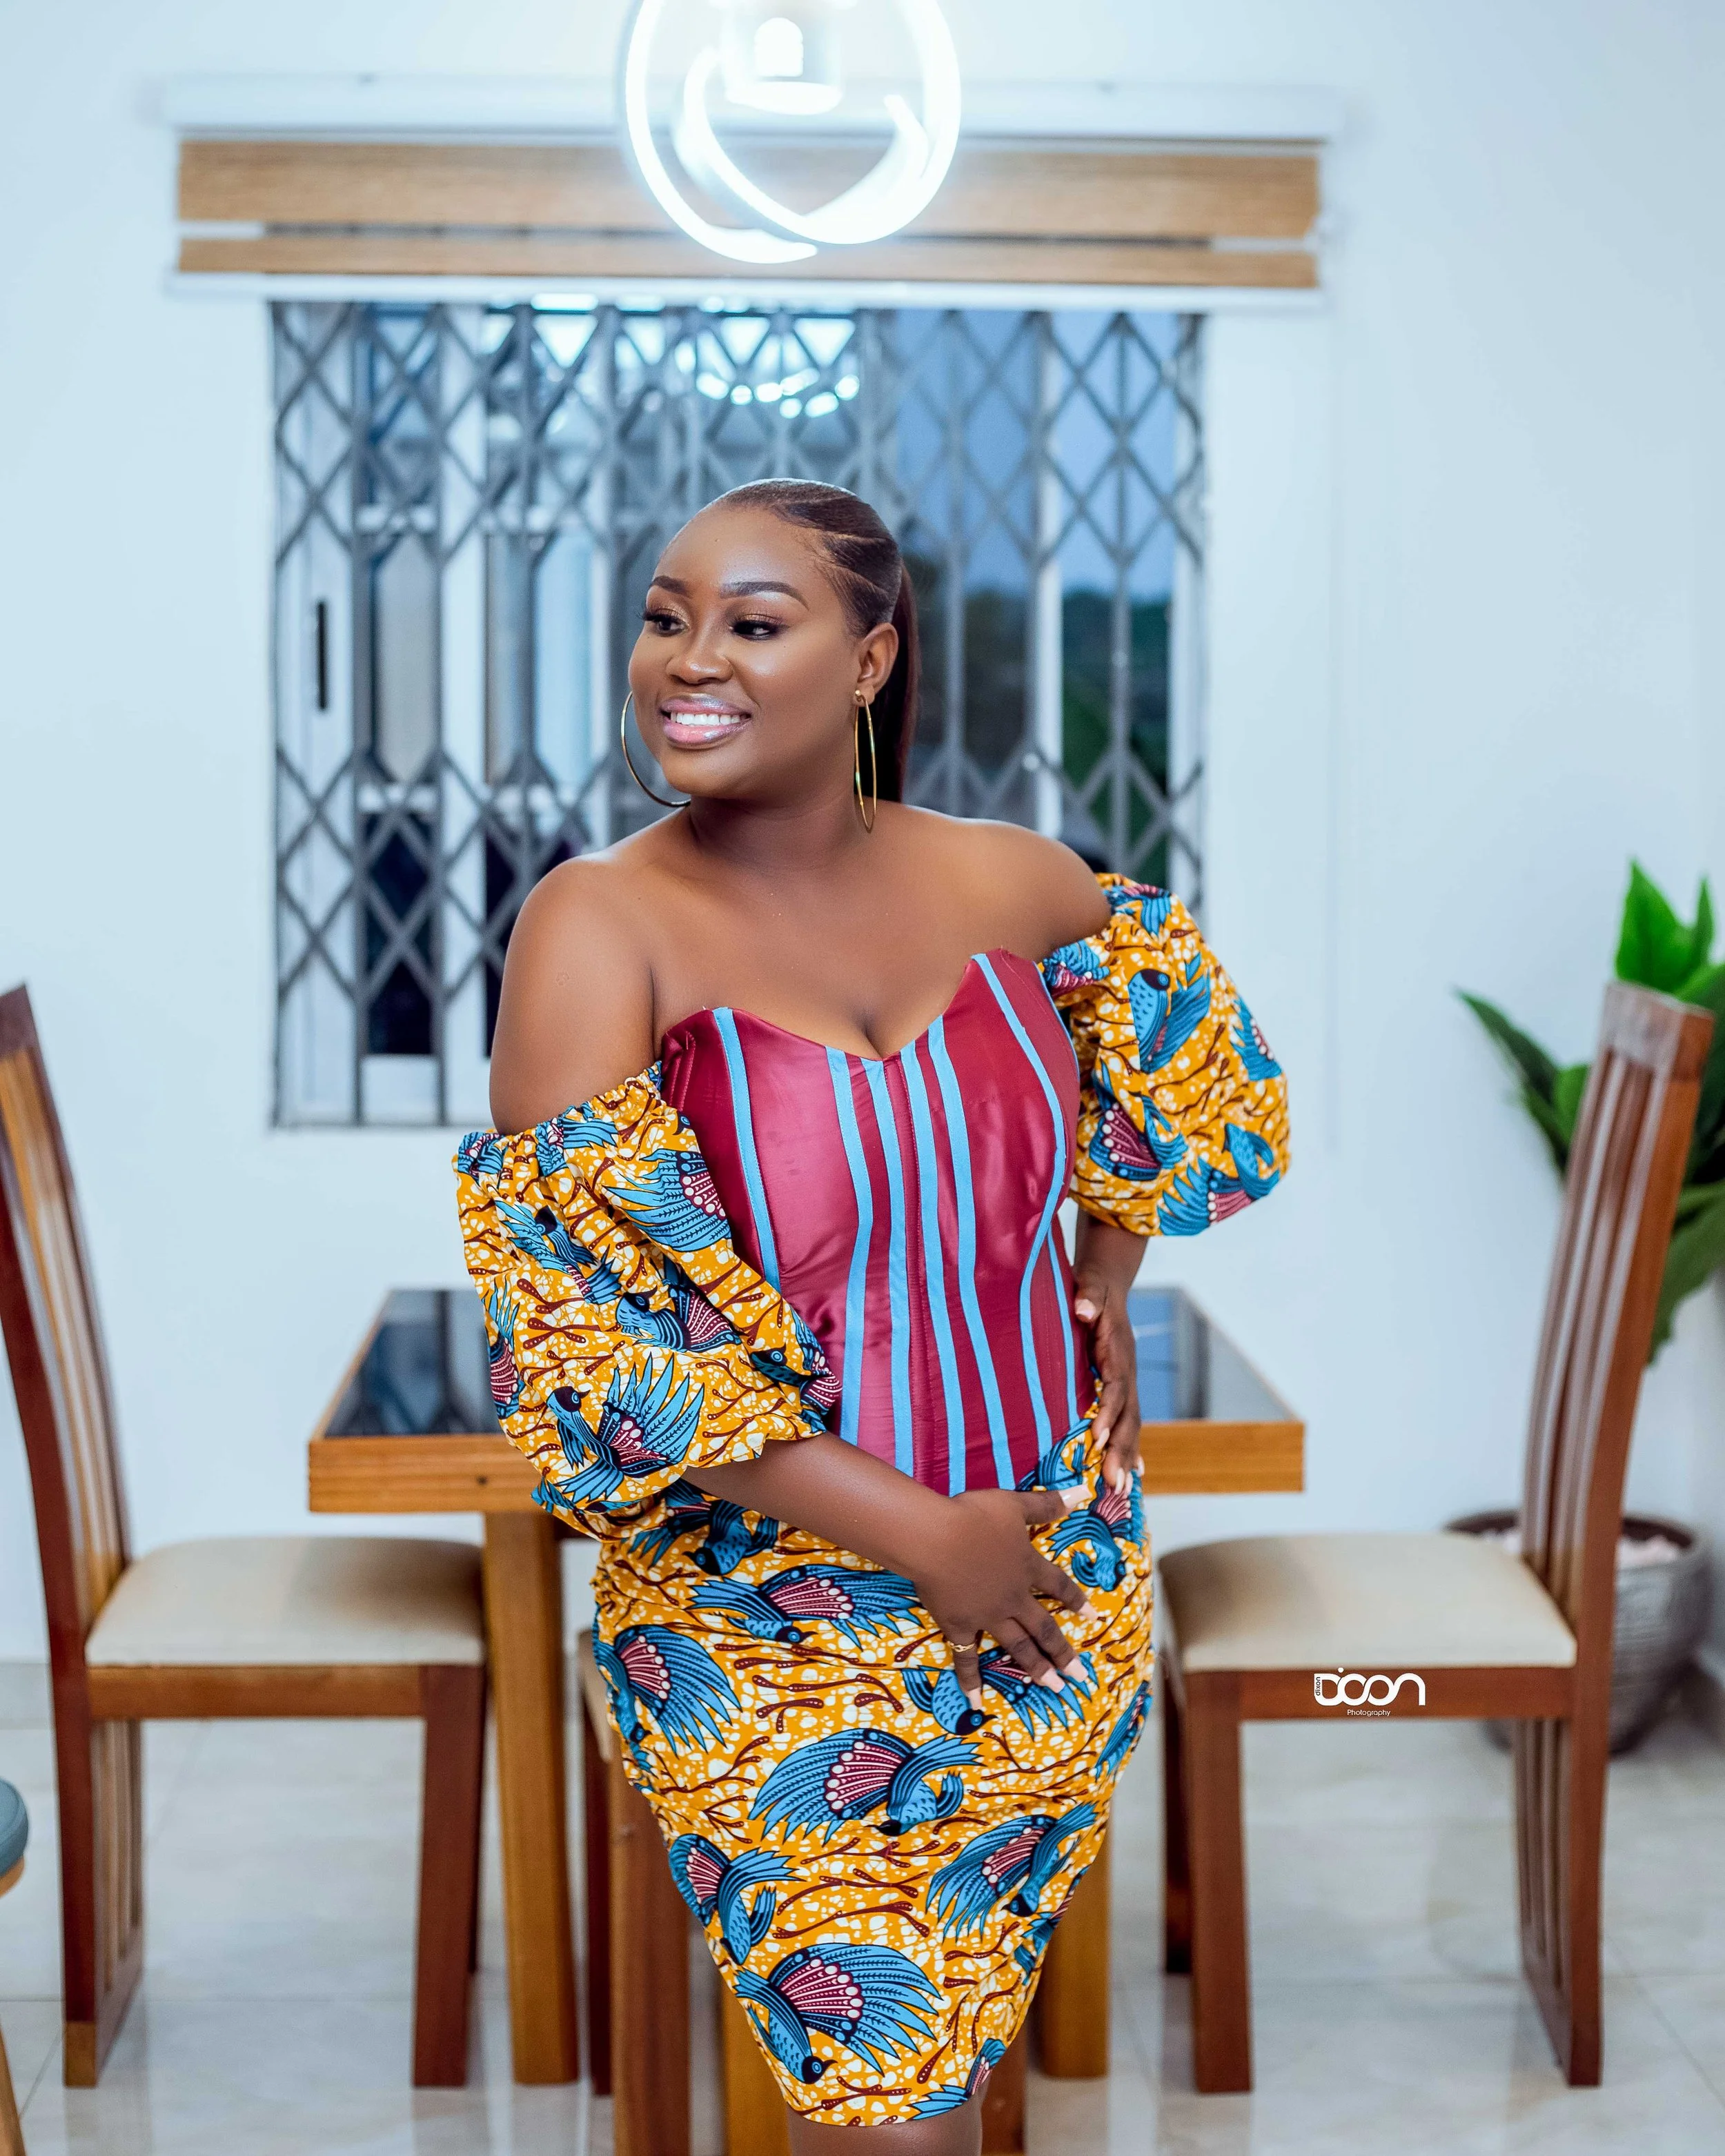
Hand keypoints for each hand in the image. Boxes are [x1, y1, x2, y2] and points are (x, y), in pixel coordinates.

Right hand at [907, 1488, 1093, 1710]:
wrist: (936, 1537)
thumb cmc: (974, 1516)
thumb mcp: (1015, 1505)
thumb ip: (1049, 1504)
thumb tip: (1085, 1492)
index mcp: (1027, 1567)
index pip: (1059, 1587)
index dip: (1076, 1601)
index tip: (1093, 1618)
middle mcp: (1013, 1598)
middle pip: (1044, 1628)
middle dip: (1063, 1653)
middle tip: (1080, 1677)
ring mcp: (988, 1616)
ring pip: (1018, 1647)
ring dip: (1036, 1668)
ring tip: (1054, 1689)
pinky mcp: (959, 1626)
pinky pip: (966, 1659)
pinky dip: (971, 1682)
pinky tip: (977, 1705)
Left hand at [1074, 1272, 1141, 1492]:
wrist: (1108, 1284)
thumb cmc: (1094, 1287)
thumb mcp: (1089, 1286)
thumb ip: (1087, 1296)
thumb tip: (1083, 1308)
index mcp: (1118, 1353)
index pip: (1116, 1388)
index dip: (1108, 1413)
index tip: (1097, 1439)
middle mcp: (1127, 1372)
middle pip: (1129, 1416)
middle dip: (1122, 1450)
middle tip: (1115, 1485)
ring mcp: (1126, 1382)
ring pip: (1130, 1424)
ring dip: (1126, 1457)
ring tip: (1122, 1491)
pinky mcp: (1120, 1387)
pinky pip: (1126, 1422)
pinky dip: (1129, 1447)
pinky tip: (1130, 1473)